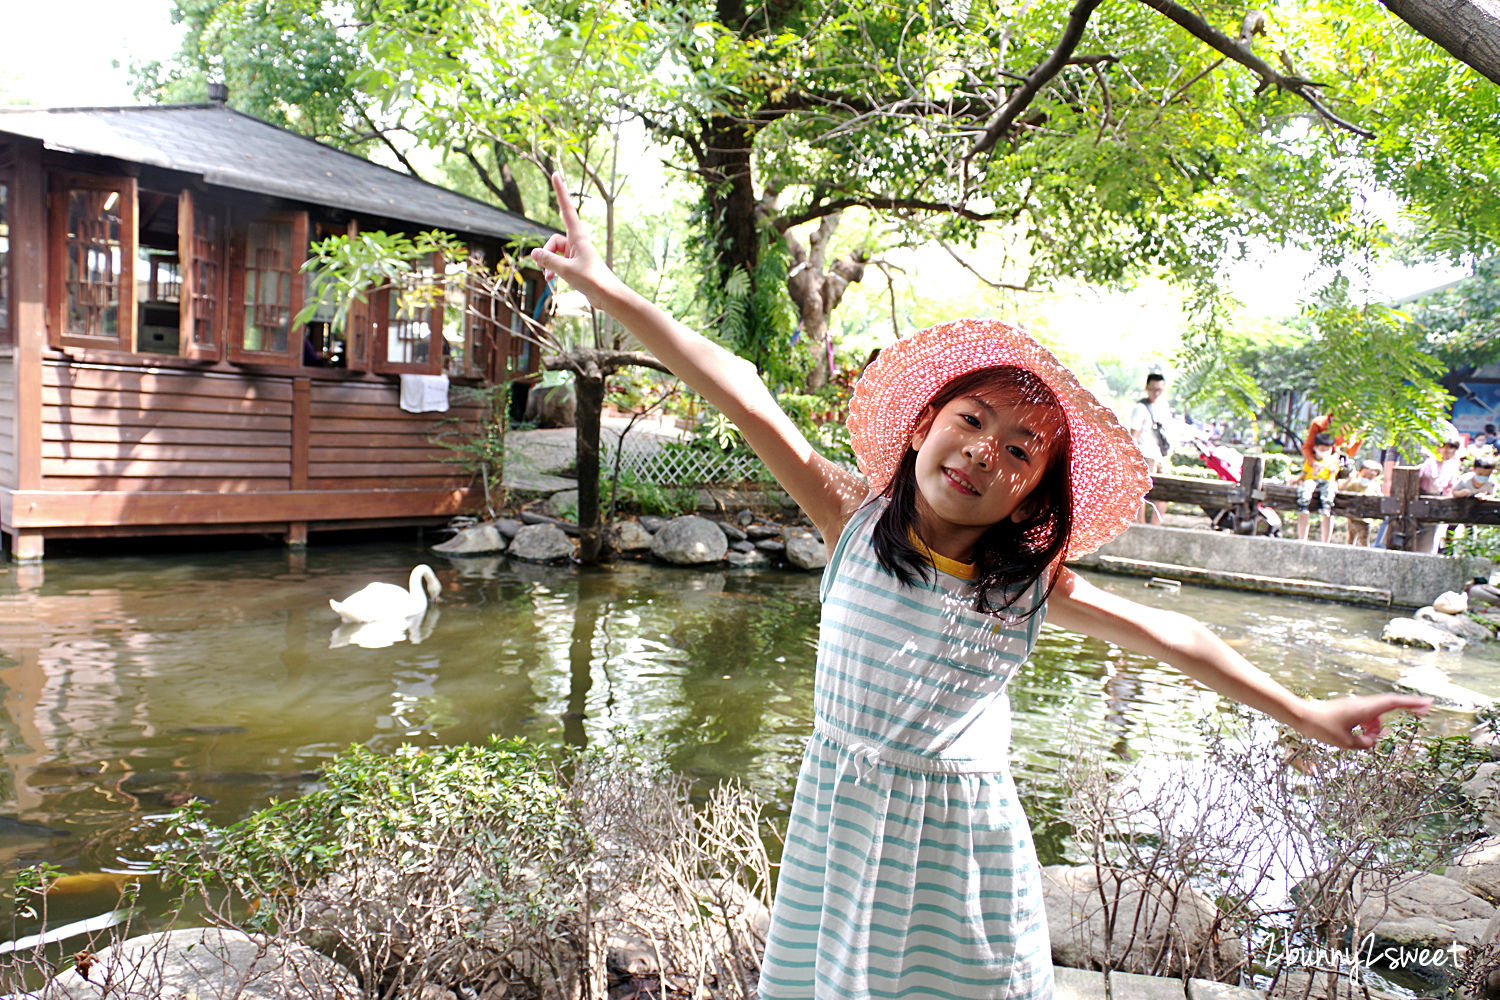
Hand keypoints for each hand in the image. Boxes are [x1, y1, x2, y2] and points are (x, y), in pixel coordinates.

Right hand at [529, 172, 624, 306]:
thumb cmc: (591, 280)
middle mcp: (577, 242)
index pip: (566, 209)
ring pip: (554, 253)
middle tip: (544, 269)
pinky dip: (554, 270)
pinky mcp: (576, 264)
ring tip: (548, 278)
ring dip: (548, 264)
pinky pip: (559, 262)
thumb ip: (548, 260)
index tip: (556, 175)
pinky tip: (552, 281)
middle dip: (545, 253)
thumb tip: (534, 253)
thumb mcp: (565, 270)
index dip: (560, 192)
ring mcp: (576, 253)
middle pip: (553, 240)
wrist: (608, 295)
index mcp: (578, 237)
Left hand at [1294, 693, 1433, 749]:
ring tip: (1361, 738)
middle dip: (1407, 708)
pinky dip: (1368, 727)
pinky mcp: (1349, 709)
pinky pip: (1366, 718)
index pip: (1393, 704)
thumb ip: (1364, 744)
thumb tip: (1372, 741)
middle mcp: (1362, 704)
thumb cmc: (1321, 727)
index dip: (1413, 704)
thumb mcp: (1345, 742)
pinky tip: (1358, 736)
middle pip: (1390, 705)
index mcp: (1364, 709)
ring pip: (1376, 717)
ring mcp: (1356, 706)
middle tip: (1426, 711)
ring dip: (1377, 728)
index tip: (1428, 703)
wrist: (1301, 715)